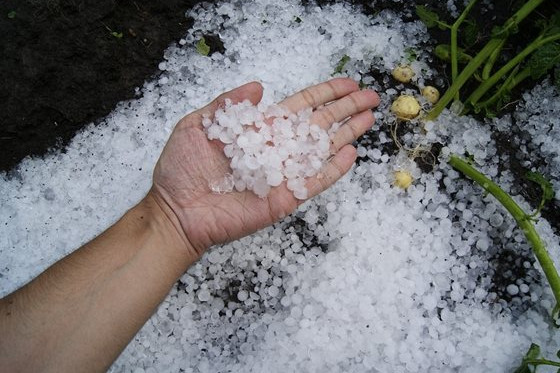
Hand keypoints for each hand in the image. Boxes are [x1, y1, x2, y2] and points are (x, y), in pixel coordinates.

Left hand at [148, 78, 379, 258]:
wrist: (176, 211)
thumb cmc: (181, 169)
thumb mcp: (198, 125)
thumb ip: (228, 104)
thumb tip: (259, 84)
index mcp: (260, 129)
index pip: (301, 107)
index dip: (325, 94)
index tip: (348, 84)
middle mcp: (277, 149)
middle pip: (319, 124)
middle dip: (346, 109)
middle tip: (372, 96)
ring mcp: (283, 174)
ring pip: (322, 150)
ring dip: (347, 134)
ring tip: (370, 118)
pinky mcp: (285, 198)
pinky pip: (314, 182)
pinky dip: (333, 169)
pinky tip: (351, 154)